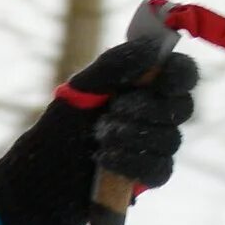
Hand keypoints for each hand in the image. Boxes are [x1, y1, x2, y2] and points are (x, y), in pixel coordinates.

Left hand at [0, 36, 198, 224]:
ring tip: (101, 137)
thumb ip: (113, 65)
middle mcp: (155, 113)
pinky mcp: (148, 176)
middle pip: (182, 106)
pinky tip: (106, 158)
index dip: (179, 75)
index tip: (163, 81)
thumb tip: (151, 47)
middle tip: (115, 111)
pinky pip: (160, 169)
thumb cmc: (61, 127)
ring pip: (171, 139)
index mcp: (143, 85)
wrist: (41, 176)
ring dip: (135, 136)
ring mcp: (155, 146)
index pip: (181, 73)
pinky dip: (133, 162)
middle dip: (149, 109)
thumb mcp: (80, 89)